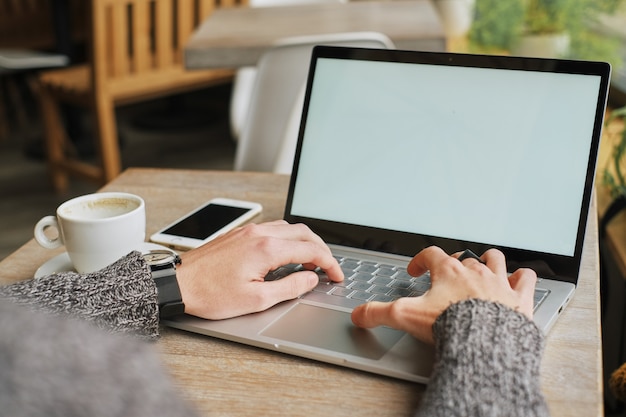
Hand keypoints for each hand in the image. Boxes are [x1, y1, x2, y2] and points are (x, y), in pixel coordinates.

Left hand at [176, 220, 342, 319]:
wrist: (179, 283)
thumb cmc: (211, 293)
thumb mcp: (256, 300)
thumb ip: (289, 287)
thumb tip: (310, 279)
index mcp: (266, 248)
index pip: (311, 250)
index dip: (329, 263)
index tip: (336, 275)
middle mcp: (259, 233)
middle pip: (304, 233)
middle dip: (322, 249)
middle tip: (329, 268)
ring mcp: (248, 231)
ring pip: (289, 227)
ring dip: (305, 242)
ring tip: (310, 263)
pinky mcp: (239, 233)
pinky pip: (273, 229)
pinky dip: (288, 239)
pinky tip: (286, 255)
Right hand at [351, 246, 535, 343]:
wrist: (484, 342)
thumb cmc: (451, 326)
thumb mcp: (406, 317)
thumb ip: (379, 313)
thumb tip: (359, 314)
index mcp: (448, 271)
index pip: (430, 254)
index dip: (420, 260)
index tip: (415, 271)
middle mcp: (474, 271)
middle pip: (463, 257)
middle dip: (454, 264)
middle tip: (448, 276)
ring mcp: (499, 282)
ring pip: (495, 258)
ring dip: (488, 260)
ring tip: (484, 265)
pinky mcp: (519, 297)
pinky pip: (525, 278)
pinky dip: (522, 277)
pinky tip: (519, 279)